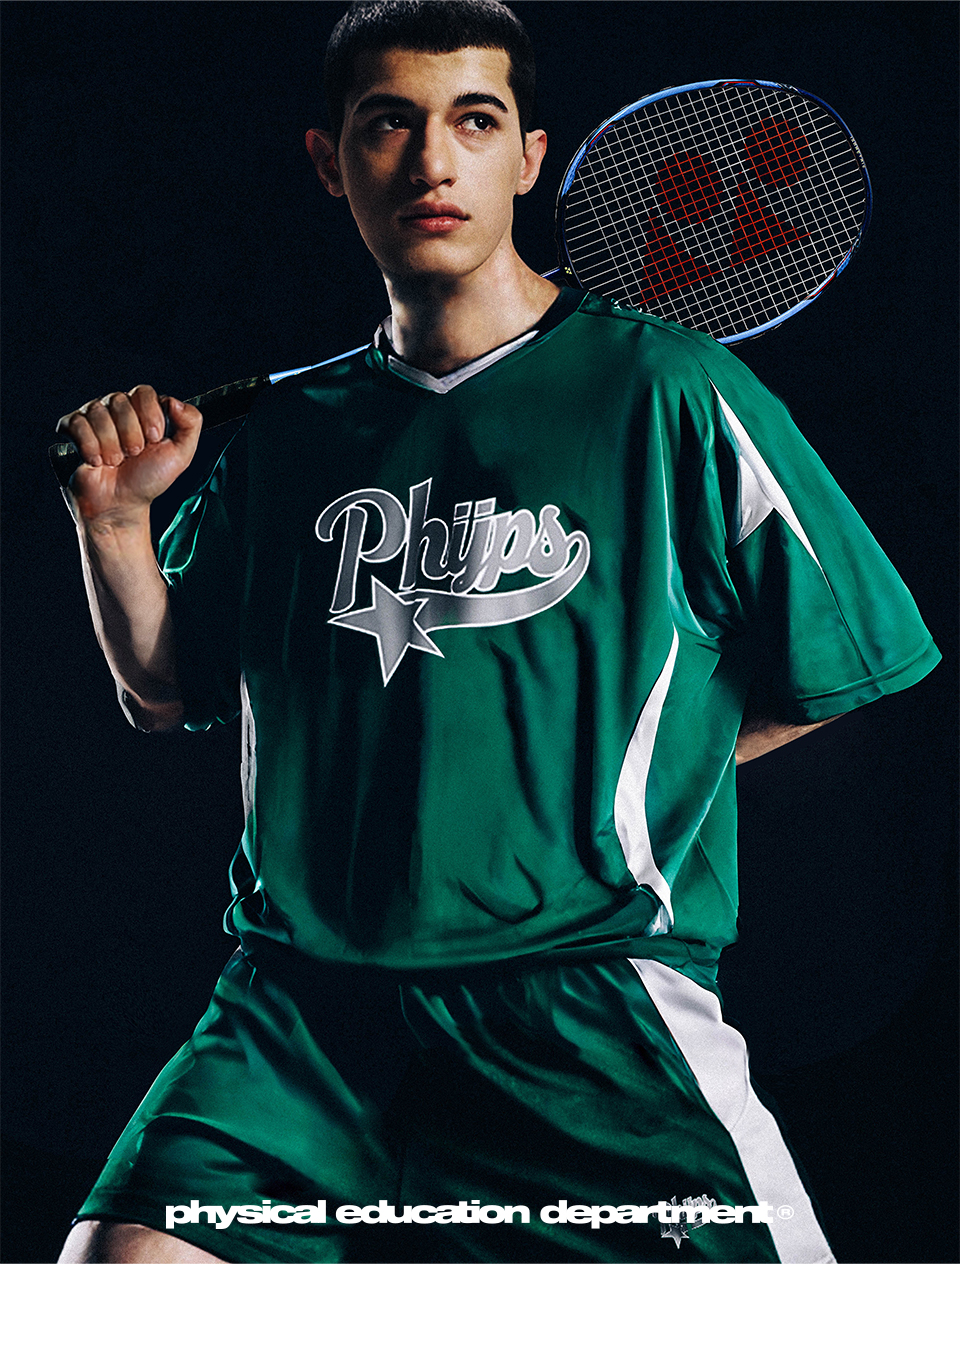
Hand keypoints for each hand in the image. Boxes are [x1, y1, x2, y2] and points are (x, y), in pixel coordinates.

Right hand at [56, 385, 201, 526]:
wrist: (121, 504)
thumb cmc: (148, 480)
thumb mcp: (181, 455)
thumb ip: (191, 424)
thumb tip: (175, 401)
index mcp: (142, 410)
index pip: (143, 392)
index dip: (149, 415)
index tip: (154, 440)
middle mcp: (117, 408)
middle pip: (119, 401)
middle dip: (130, 435)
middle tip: (133, 456)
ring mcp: (93, 417)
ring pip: (98, 413)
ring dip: (111, 446)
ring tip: (115, 462)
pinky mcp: (72, 429)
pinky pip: (76, 423)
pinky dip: (89, 447)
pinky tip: (96, 462)